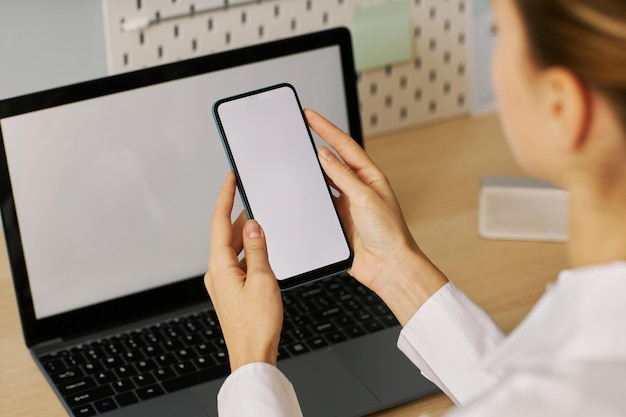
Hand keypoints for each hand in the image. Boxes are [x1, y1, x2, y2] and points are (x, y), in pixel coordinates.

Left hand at [204, 172, 282, 370]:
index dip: (225, 196)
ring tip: (260, 220)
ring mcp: (223, 282)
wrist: (252, 355)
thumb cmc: (257, 324)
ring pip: (232, 248)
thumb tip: (252, 225)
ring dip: (244, 233)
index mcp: (220, 266)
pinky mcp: (231, 290)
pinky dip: (248, 250)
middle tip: (249, 194)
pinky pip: (237, 261)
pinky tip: (261, 249)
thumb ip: (258, 249)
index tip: (230, 178)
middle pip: (225, 233)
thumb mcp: (263, 280)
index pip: (219, 221)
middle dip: (237, 213)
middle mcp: (217, 272)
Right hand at [305, 109, 447, 324]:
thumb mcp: (366, 198)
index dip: (326, 128)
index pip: (344, 145)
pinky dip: (309, 196)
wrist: (388, 266)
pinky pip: (318, 204)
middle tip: (299, 127)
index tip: (310, 115)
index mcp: (370, 177)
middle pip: (332, 159)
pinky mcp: (337, 222)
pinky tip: (300, 191)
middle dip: (317, 141)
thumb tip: (325, 155)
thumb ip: (343, 176)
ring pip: (323, 181)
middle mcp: (358, 188)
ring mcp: (346, 204)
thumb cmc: (389, 234)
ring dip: (311, 170)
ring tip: (295, 155)